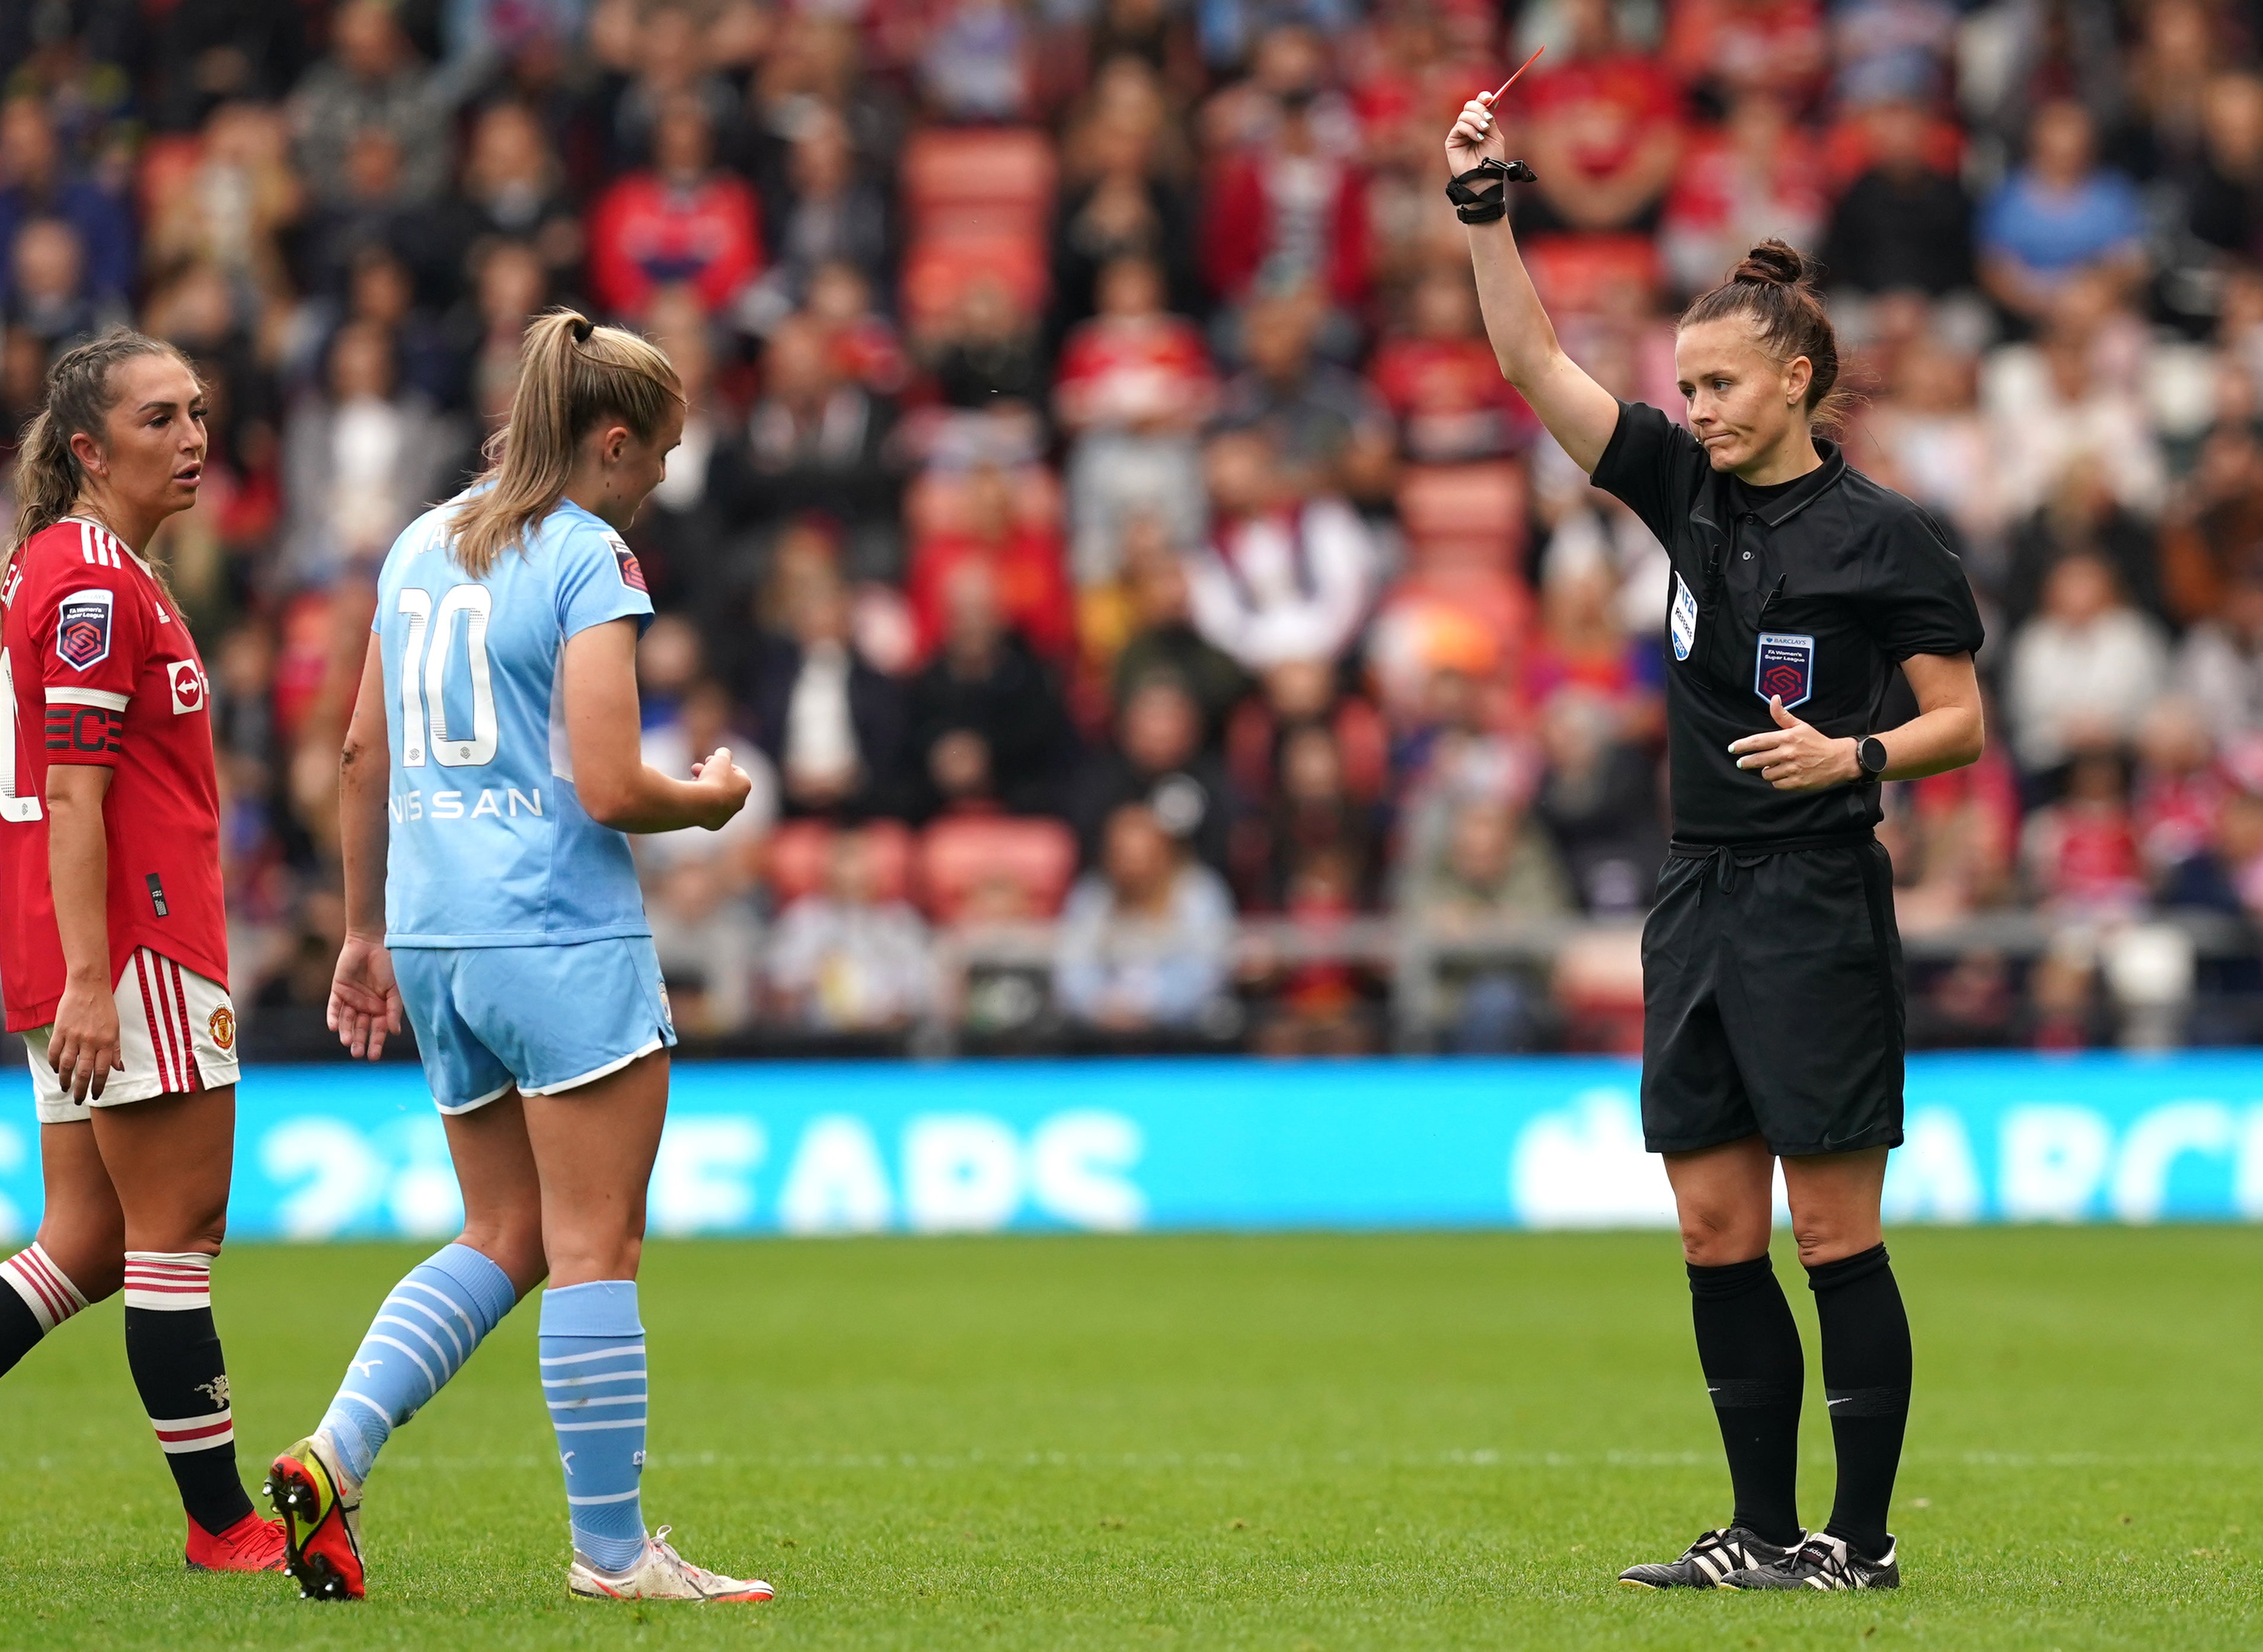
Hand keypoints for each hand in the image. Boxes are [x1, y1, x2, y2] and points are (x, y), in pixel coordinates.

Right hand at [48, 976, 121, 1102]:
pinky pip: (55, 1051)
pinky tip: (56, 1069)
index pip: (103, 1070)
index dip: (99, 1086)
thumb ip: (115, 1050)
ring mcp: (74, 1035)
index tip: (96, 1096)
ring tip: (65, 1088)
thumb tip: (120, 1069)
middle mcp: (90, 1041)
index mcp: (107, 1041)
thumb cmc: (105, 1008)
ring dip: (65, 1080)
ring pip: (67, 1064)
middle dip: (81, 1089)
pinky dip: (54, 1063)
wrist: (89, 986)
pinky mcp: (60, 1029)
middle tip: (78, 1100)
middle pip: (84, 1072)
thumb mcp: (116, 1028)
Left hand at [328, 933, 402, 1060]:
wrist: (371, 942)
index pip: (378, 1030)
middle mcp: (366, 1006)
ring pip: (347, 1021)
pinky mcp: (338, 991)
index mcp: (381, 1008)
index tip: (374, 1056)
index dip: (377, 1042)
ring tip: (347, 1042)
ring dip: (346, 1032)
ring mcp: (351, 999)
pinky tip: (334, 1027)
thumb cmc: (388, 965)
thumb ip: (394, 1009)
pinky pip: (334, 1008)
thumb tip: (394, 1032)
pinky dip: (333, 1017)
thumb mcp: (395, 989)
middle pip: (361, 1028)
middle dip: (359, 1041)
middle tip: (358, 1054)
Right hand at [690, 745, 754, 829]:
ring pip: (715, 796)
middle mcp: (739, 802)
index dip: (723, 763)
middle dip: (710, 773)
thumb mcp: (720, 759)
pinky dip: (700, 799)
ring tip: (692, 778)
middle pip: (724, 784)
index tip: (711, 760)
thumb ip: (723, 753)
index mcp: (745, 786)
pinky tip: (692, 794)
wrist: (701, 804)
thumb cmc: (714, 779)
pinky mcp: (715, 824)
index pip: (737, 772)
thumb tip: (723, 752)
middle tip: (696, 767)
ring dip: (703, 784)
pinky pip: (707, 808)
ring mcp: (727, 814)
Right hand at [1445, 90, 1507, 175]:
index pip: (1479, 104)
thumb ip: (1491, 120)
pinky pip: (1459, 126)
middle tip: (1487, 119)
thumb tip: (1491, 101)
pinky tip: (1477, 138)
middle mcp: (1470, 126)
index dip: (1483, 98)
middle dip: (1480, 109)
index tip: (1490, 98)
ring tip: (1483, 132)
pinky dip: (1470, 129)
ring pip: (1465, 115)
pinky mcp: (1452, 140)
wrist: (1484, 177)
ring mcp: (1460, 133)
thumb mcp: (1496, 136)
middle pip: (1470, 105)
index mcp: (1481, 123)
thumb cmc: (1492, 160)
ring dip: (1476, 120)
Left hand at [1728, 697, 1860, 791]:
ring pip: (1767, 773)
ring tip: (1772, 767)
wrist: (1838, 759)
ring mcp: (1793, 768)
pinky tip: (1782, 775)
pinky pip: (1777, 784)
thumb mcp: (1800, 726)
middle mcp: (1788, 753)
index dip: (1742, 745)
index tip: (1732, 748)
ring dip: (1766, 771)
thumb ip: (1783, 715)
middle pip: (1757, 759)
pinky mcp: (1797, 782)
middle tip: (1741, 763)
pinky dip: (1777, 781)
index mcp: (1787, 738)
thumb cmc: (1817, 741)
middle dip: (1746, 762)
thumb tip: (1774, 698)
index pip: (1758, 741)